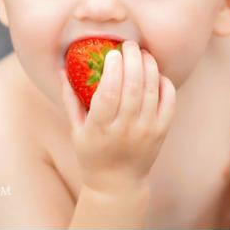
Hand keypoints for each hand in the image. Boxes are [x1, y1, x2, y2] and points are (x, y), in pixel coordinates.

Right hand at [63, 41, 175, 193]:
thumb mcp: (76, 129)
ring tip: (142, 53)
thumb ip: (70, 98)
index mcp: (101, 128)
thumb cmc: (92, 153)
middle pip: (133, 87)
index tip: (111, 53)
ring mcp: (146, 130)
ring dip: (149, 66)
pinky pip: (168, 101)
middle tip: (129, 45)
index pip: (108, 92)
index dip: (112, 69)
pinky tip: (156, 73)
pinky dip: (164, 83)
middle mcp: (125, 129)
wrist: (117, 183)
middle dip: (132, 59)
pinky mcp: (161, 131)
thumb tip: (62, 69)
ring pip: (151, 90)